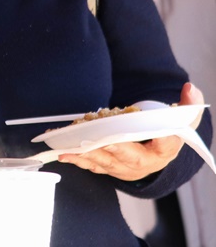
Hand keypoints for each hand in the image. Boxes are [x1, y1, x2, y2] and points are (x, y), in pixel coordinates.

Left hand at [59, 83, 204, 180]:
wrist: (155, 154)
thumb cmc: (167, 134)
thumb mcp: (182, 120)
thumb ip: (188, 104)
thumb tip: (189, 87)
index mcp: (165, 150)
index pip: (166, 144)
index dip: (163, 139)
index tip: (157, 133)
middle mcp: (145, 162)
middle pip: (130, 157)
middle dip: (116, 149)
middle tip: (104, 141)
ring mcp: (125, 168)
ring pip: (107, 162)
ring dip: (88, 155)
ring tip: (71, 148)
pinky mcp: (110, 168)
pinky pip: (93, 165)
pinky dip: (78, 159)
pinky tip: (64, 154)